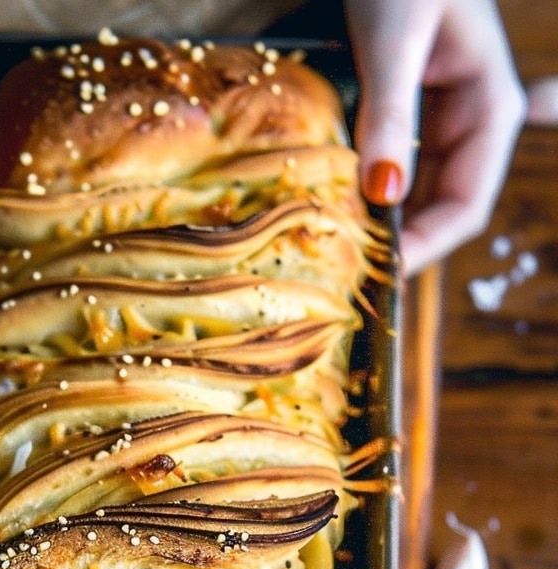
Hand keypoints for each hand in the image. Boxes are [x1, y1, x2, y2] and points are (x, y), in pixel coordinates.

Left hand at [344, 0, 525, 273]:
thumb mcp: (395, 42)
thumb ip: (390, 115)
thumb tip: (382, 195)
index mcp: (490, 109)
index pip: (467, 205)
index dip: (427, 246)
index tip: (380, 273)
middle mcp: (467, 123)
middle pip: (436, 209)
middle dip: (396, 243)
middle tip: (343, 274)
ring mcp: (435, 120)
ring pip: (409, 194)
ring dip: (375, 223)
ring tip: (332, 252)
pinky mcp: (400, 114)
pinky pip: (384, 168)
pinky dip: (359, 192)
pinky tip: (329, 210)